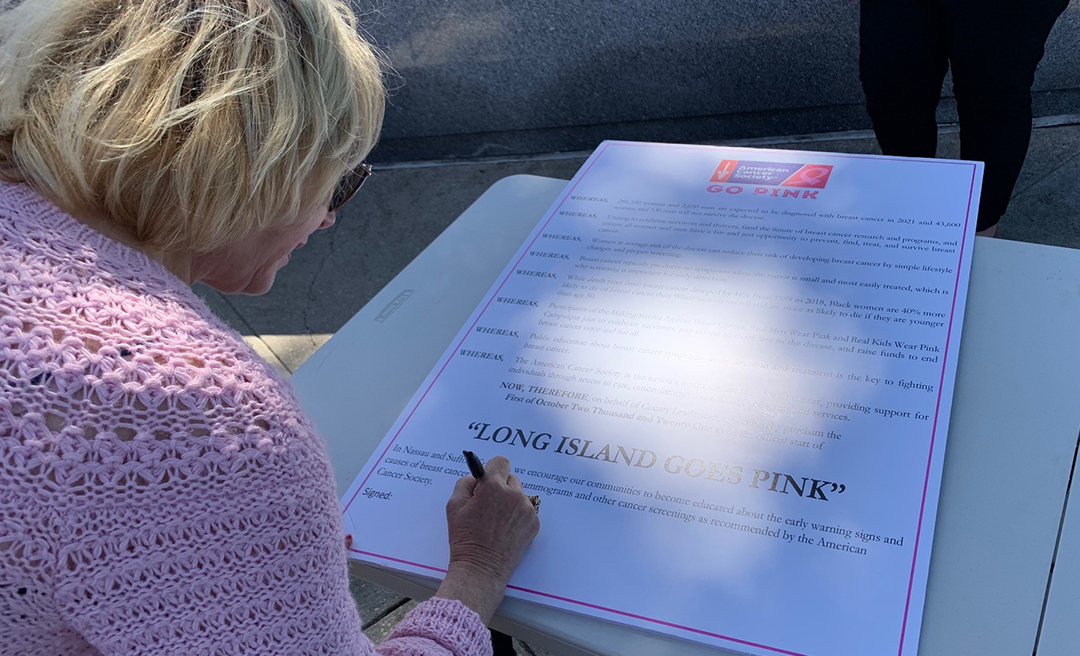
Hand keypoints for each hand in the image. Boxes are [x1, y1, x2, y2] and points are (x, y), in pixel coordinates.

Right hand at [435, 455, 539, 622]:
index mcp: (493, 487)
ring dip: (509, 501)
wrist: (482, 568)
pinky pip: (526, 510)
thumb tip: (476, 476)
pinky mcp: (534, 523)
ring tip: (496, 520)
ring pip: (519, 494)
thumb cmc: (465, 538)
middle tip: (487, 505)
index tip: (486, 481)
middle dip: (500, 487)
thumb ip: (465, 483)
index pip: (500, 462)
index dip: (491, 470)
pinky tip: (504, 529)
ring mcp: (527, 509)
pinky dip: (517, 515)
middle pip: (510, 478)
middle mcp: (514, 494)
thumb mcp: (453, 505)